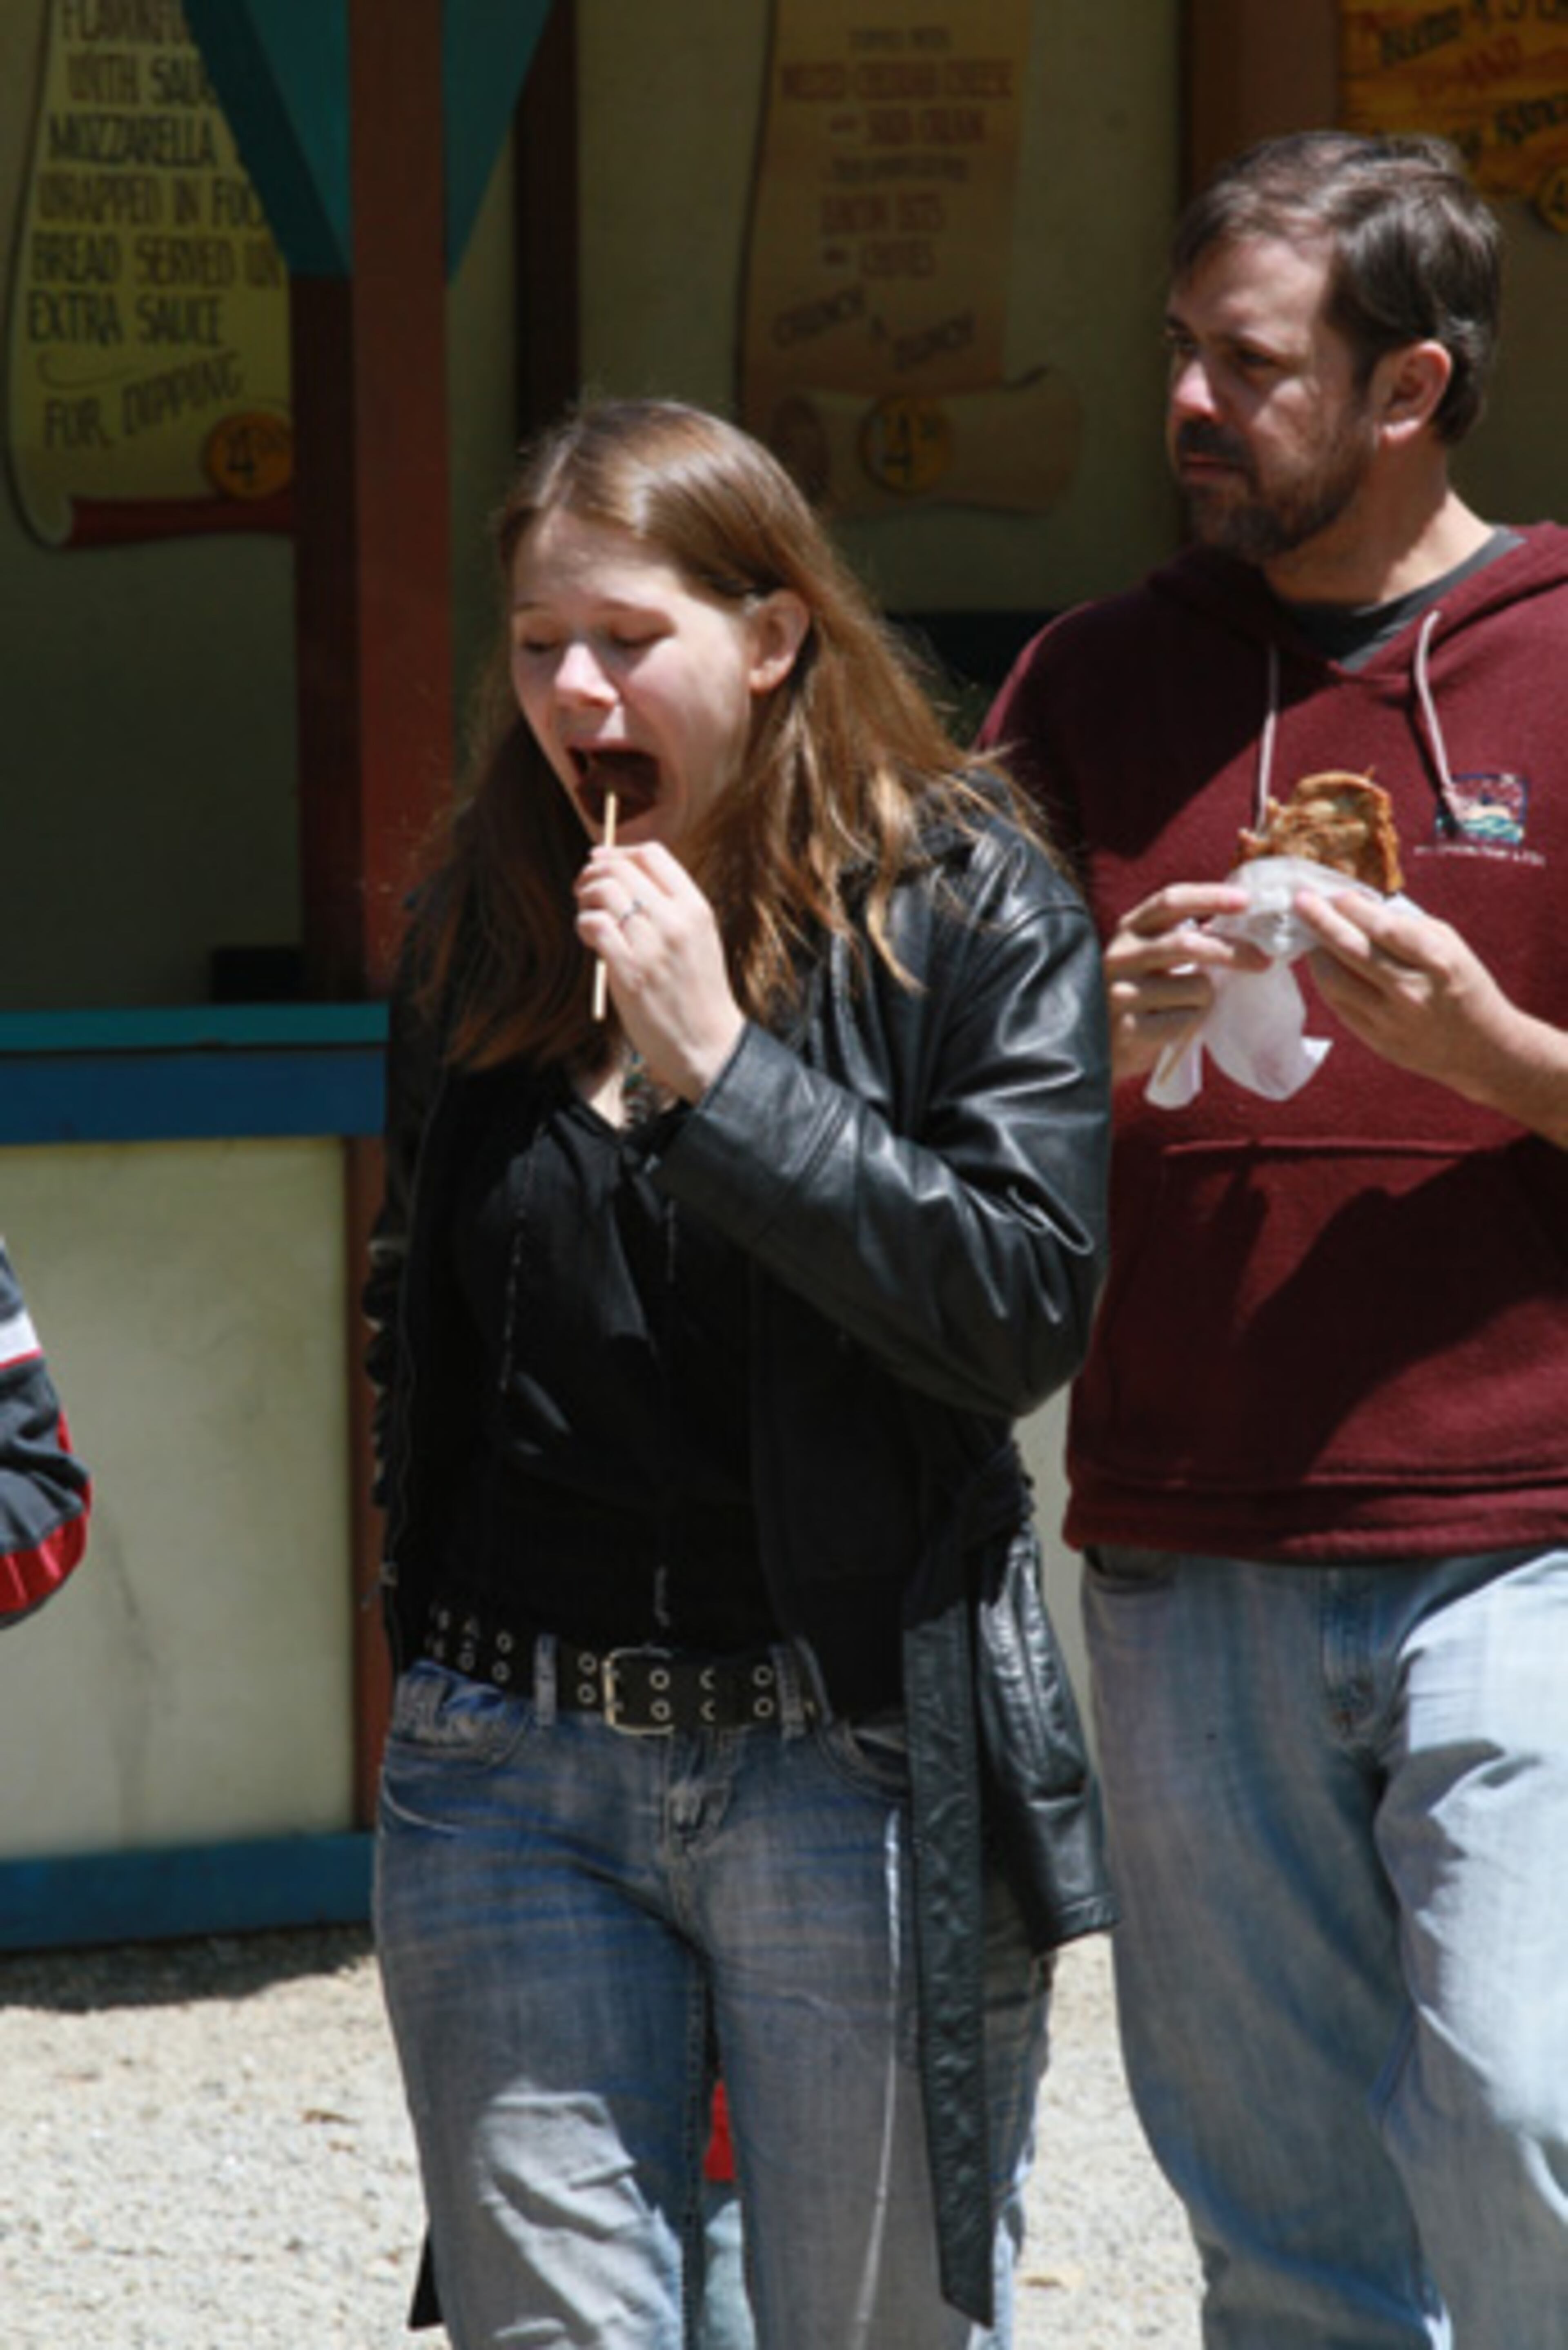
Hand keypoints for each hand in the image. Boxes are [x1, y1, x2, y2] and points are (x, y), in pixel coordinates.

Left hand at [575, 841, 744, 1099]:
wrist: (707, 1043)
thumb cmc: (696, 992)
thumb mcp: (697, 938)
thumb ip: (669, 907)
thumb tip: (621, 877)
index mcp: (696, 907)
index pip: (652, 854)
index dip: (618, 852)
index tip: (601, 861)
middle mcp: (676, 920)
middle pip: (621, 869)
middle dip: (593, 873)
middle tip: (583, 890)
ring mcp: (653, 945)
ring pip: (604, 893)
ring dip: (585, 899)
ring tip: (587, 915)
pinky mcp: (631, 972)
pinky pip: (594, 926)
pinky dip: (584, 926)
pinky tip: (589, 939)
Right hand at [1104, 882, 1266, 1083]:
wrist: (1096, 1048)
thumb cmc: (1137, 997)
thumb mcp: (1150, 959)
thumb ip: (1182, 939)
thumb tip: (1244, 930)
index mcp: (1129, 930)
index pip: (1170, 901)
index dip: (1210, 897)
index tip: (1246, 901)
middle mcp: (1119, 956)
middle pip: (1188, 943)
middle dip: (1234, 951)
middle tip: (1263, 960)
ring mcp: (1120, 993)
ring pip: (1196, 987)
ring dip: (1207, 999)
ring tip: (1188, 1007)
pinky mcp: (1129, 1029)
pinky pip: (1186, 1021)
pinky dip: (1193, 1025)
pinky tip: (1173, 1027)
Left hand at [1296, 887, 1567, 1143]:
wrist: (1481, 1048)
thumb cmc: (1463, 984)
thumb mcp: (1449, 944)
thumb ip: (1405, 925)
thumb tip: (1357, 904)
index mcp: (1437, 961)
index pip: (1382, 928)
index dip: (1351, 908)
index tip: (1333, 893)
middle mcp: (1411, 992)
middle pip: (1351, 951)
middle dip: (1320, 921)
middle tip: (1301, 901)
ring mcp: (1390, 1020)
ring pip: (1334, 981)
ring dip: (1316, 953)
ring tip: (1309, 934)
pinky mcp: (1376, 1040)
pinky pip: (1337, 1004)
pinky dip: (1326, 980)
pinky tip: (1324, 964)